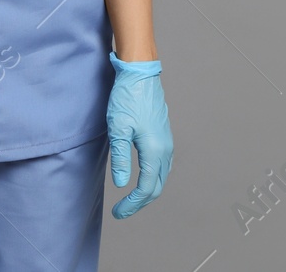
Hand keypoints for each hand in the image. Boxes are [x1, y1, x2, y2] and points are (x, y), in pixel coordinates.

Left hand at [106, 52, 172, 218]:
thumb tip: (122, 184)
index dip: (132, 204)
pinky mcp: (164, 134)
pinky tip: (143, 176)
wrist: (140, 73)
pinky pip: (163, 164)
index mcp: (155, 150)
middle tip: (123, 211)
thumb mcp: (118, 128)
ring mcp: (167, 141)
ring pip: (162, 176)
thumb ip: (121, 158)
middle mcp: (166, 149)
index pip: (146, 188)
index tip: (118, 213)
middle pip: (157, 186)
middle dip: (140, 202)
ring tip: (131, 199)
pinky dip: (153, 177)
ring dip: (148, 190)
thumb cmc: (127, 98)